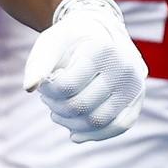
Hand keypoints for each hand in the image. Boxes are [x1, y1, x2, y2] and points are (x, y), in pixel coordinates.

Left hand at [23, 0, 147, 142]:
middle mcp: (124, 67)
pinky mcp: (137, 100)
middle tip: (48, 97)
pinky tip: (74, 132)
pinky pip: (118, 127)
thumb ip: (38, 63)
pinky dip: (93, 134)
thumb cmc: (72, 40)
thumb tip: (30, 87)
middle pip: (80, 106)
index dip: (47, 91)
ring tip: (58, 110)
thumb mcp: (52, 42)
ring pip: (97, 121)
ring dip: (69, 122)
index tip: (43, 82)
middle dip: (56, 107)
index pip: (66, 86)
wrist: (102, 33)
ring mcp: (134, 85)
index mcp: (103, 49)